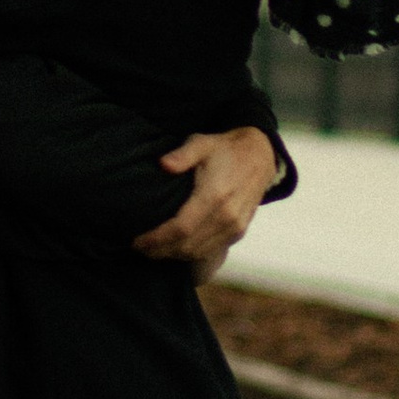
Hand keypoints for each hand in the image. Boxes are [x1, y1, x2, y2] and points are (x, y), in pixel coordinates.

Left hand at [132, 125, 279, 279]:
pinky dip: (190, 254)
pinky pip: (211, 250)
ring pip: (198, 252)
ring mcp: (234, 227)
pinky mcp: (238, 232)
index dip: (157, 239)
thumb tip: (163, 164)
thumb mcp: (202, 143)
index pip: (180, 228)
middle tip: (139, 249)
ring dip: (173, 255)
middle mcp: (226, 216)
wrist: (260, 156)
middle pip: (187, 245)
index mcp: (214, 196)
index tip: (137, 241)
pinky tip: (175, 249)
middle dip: (160, 251)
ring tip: (152, 251)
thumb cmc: (226, 149)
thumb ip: (182, 154)